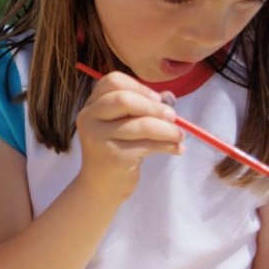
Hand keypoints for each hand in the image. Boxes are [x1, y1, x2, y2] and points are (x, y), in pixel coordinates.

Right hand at [73, 70, 182, 204]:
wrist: (100, 187)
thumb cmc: (115, 150)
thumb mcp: (122, 125)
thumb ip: (142, 108)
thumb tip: (169, 97)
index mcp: (91, 106)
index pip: (112, 81)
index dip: (139, 87)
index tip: (157, 100)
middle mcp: (89, 118)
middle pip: (124, 99)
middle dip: (155, 107)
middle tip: (173, 117)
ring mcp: (99, 138)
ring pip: (142, 124)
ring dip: (168, 129)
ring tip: (179, 136)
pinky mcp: (114, 156)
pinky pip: (149, 145)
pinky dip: (169, 145)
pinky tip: (176, 149)